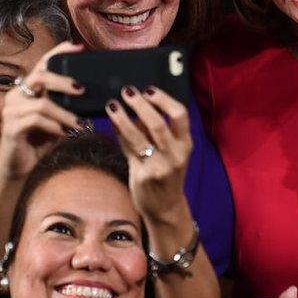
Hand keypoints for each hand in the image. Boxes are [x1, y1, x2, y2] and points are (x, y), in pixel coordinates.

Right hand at [0, 42, 84, 179]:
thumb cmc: (40, 141)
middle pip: (40, 77)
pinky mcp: (11, 127)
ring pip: (42, 104)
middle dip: (63, 81)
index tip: (78, 47)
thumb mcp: (57, 119)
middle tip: (83, 90)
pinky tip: (65, 133)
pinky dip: (54, 126)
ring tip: (79, 125)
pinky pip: (36, 120)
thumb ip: (66, 105)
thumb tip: (91, 95)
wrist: (20, 167)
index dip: (58, 52)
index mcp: (27, 90)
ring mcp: (11, 111)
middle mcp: (16, 95)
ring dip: (65, 115)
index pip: (42, 64)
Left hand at [107, 87, 192, 223]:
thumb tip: (136, 107)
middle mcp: (175, 154)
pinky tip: (112, 124)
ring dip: (122, 118)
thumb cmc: (167, 174)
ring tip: (112, 105)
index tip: (149, 90)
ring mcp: (159, 166)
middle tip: (127, 92)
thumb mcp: (169, 151)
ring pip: (137, 136)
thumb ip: (153, 131)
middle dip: (140, 105)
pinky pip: (128, 150)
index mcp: (185, 144)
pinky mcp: (143, 176)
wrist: (166, 207)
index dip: (163, 100)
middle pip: (157, 123)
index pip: (179, 115)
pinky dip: (119, 135)